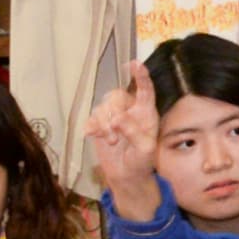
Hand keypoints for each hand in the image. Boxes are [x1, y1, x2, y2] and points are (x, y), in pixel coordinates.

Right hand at [85, 59, 159, 192]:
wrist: (126, 175)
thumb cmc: (141, 161)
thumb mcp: (144, 149)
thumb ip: (133, 132)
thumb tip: (117, 119)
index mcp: (146, 113)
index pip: (145, 89)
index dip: (141, 76)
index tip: (136, 63)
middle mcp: (130, 110)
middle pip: (116, 96)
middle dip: (113, 114)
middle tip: (115, 136)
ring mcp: (114, 116)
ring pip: (102, 107)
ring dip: (104, 125)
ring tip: (111, 142)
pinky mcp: (100, 125)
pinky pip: (92, 117)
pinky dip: (93, 127)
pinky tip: (93, 136)